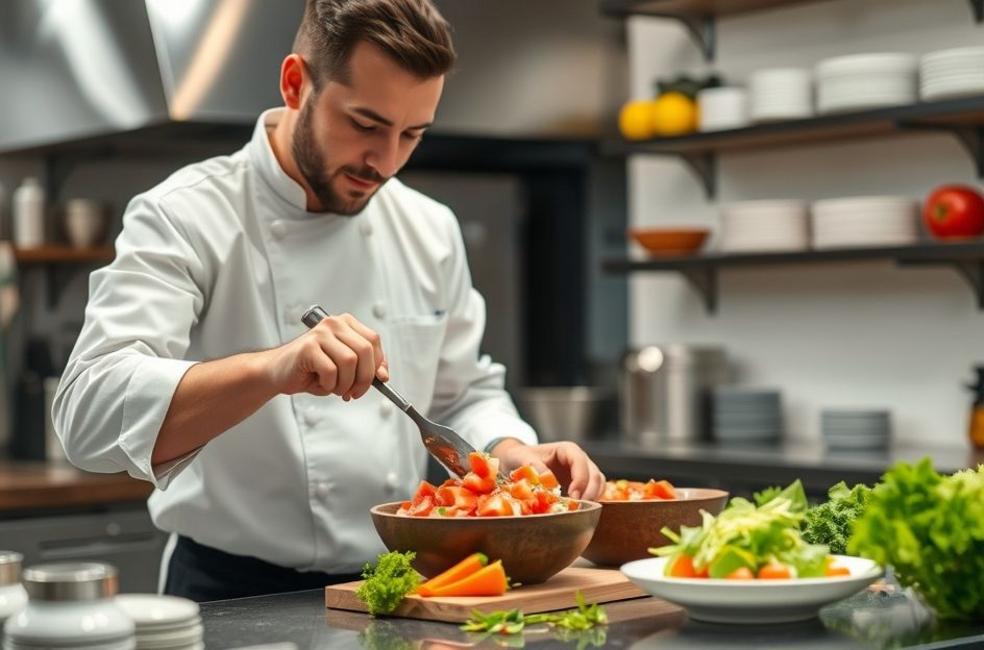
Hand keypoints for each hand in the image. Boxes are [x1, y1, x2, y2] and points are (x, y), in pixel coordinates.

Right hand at [260, 313, 388, 399]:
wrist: (278, 373)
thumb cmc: (312, 370)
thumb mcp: (344, 368)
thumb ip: (365, 368)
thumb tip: (383, 376)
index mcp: (345, 324)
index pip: (373, 341)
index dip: (378, 363)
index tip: (378, 380)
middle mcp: (334, 324)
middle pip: (365, 351)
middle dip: (364, 378)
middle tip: (355, 393)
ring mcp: (320, 334)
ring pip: (350, 362)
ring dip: (345, 383)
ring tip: (334, 388)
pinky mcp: (308, 347)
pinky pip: (331, 371)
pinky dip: (329, 384)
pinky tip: (320, 383)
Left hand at [491, 440, 605, 500]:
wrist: (516, 461)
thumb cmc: (519, 457)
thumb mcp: (521, 458)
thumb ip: (534, 467)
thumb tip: (547, 481)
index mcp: (567, 450)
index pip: (581, 462)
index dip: (580, 479)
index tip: (573, 496)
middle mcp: (578, 460)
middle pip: (595, 474)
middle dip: (590, 492)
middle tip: (578, 508)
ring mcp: (581, 472)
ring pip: (598, 484)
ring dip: (593, 498)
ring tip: (579, 511)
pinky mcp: (579, 485)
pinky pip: (593, 492)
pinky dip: (590, 501)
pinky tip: (578, 510)